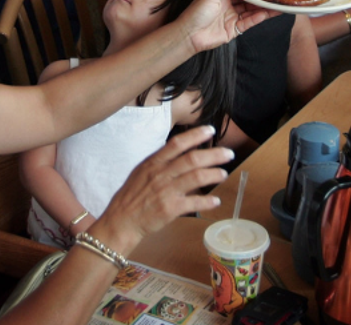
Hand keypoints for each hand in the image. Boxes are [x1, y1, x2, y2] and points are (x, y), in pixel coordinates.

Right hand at [94, 126, 230, 250]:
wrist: (121, 220)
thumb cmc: (132, 196)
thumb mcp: (142, 172)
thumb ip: (160, 162)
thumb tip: (181, 153)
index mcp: (153, 162)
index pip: (177, 143)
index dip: (195, 135)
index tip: (210, 130)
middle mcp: (160, 174)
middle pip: (192, 159)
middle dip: (213, 155)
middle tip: (228, 154)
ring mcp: (166, 191)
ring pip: (196, 178)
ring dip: (213, 175)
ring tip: (224, 174)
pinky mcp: (170, 209)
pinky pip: (194, 203)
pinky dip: (207, 201)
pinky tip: (216, 201)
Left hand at [178, 0, 274, 53]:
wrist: (189, 35)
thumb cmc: (196, 14)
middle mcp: (228, 7)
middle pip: (247, 2)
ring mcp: (231, 18)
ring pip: (250, 12)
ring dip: (262, 9)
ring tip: (276, 4)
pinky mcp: (233, 30)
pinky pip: (248, 22)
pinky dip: (257, 18)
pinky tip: (266, 14)